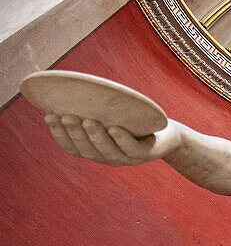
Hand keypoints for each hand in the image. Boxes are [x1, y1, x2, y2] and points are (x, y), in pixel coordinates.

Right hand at [44, 115, 181, 166]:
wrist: (166, 135)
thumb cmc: (133, 122)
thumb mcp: (111, 115)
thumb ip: (92, 108)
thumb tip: (68, 86)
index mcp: (95, 151)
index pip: (72, 147)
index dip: (60, 134)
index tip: (49, 116)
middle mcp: (107, 158)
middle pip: (88, 149)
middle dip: (75, 133)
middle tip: (66, 115)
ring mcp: (126, 158)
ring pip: (108, 150)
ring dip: (96, 136)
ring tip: (88, 120)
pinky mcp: (145, 155)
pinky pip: (131, 149)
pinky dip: (122, 139)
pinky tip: (115, 129)